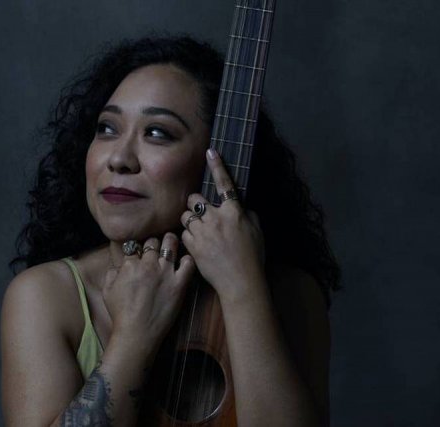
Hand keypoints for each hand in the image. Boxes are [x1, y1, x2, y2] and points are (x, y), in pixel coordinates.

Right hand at [102, 233, 194, 351]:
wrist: (136, 332)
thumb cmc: (120, 314)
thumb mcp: (107, 291)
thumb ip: (111, 273)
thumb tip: (117, 266)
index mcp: (130, 265)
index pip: (134, 246)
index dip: (137, 247)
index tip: (140, 249)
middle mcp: (148, 264)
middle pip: (153, 242)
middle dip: (154, 241)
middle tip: (157, 243)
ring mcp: (165, 273)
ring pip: (170, 245)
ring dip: (170, 240)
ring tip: (171, 240)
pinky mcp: (178, 284)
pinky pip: (188, 264)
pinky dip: (187, 259)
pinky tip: (185, 260)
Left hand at [180, 149, 265, 302]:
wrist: (240, 281)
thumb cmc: (252, 257)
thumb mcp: (256, 231)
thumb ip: (247, 214)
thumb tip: (239, 207)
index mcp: (234, 212)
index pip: (225, 183)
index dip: (217, 165)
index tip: (210, 151)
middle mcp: (217, 218)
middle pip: (195, 199)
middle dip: (196, 204)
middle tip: (202, 215)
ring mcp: (203, 231)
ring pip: (186, 215)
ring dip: (190, 220)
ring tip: (199, 231)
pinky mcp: (193, 245)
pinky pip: (184, 232)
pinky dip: (188, 236)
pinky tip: (197, 244)